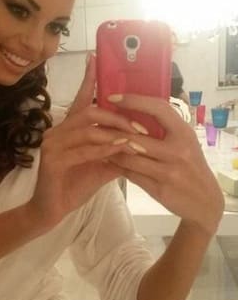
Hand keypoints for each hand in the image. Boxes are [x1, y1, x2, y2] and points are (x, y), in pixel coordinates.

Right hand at [28, 55, 137, 227]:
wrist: (51, 211)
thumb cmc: (74, 186)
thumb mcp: (101, 165)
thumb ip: (117, 151)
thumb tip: (142, 140)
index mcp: (68, 129)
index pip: (81, 99)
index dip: (89, 78)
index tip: (96, 57)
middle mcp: (57, 131)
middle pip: (90, 111)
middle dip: (118, 116)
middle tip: (141, 126)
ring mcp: (52, 145)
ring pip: (88, 129)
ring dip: (115, 134)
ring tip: (137, 140)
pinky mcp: (51, 161)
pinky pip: (83, 150)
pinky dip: (104, 149)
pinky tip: (120, 151)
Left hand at [107, 94, 224, 235]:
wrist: (204, 201)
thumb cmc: (190, 166)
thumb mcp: (185, 142)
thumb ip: (165, 129)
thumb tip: (134, 111)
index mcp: (184, 133)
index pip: (158, 109)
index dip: (134, 101)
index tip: (113, 97)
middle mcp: (178, 150)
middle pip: (137, 136)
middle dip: (113, 130)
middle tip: (95, 122)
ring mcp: (168, 171)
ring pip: (129, 156)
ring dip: (110, 149)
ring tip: (95, 141)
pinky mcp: (159, 188)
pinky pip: (131, 174)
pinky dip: (116, 166)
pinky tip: (106, 159)